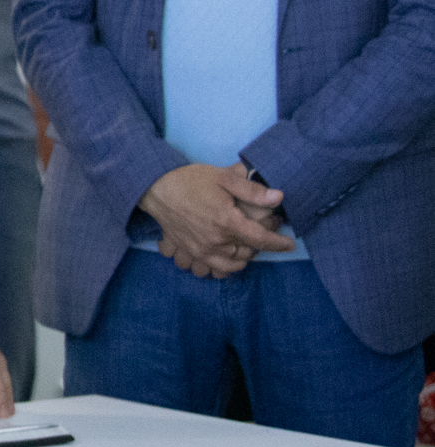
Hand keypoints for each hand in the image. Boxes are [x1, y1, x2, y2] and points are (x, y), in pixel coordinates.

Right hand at [140, 163, 291, 278]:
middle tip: (265, 234)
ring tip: (248, 246)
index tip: (290, 244)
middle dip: (261, 246)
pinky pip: (215, 268)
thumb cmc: (190, 181)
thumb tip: (279, 197)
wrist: (155, 189)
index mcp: (226, 222)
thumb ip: (252, 190)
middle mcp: (215, 240)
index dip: (279, 243)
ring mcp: (201, 249)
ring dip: (244, 257)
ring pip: (233, 264)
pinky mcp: (191, 251)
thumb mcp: (223, 178)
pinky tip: (230, 255)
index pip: (261, 239)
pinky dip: (227, 266)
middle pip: (249, 253)